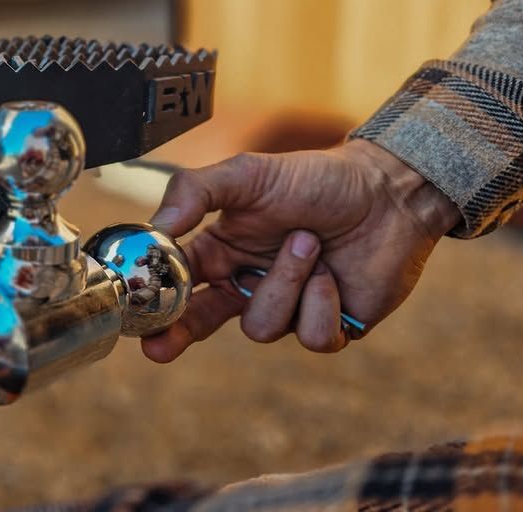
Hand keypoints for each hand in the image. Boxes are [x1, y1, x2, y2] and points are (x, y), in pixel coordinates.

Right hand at [143, 140, 459, 359]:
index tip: (133, 312)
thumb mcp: (248, 174)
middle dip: (177, 337)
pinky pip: (310, 337)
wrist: (390, 192)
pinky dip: (322, 303)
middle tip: (156, 348)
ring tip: (310, 243)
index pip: (176, 282)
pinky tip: (333, 275)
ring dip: (286, 283)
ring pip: (262, 327)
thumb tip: (157, 227)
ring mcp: (287, 308)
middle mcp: (248, 284)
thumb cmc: (317, 178)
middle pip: (200, 323)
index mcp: (222, 251)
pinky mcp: (329, 327)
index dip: (152, 302)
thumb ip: (195, 192)